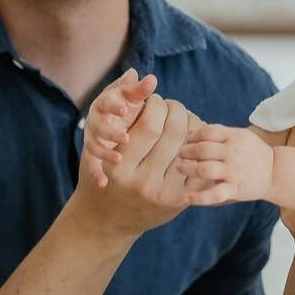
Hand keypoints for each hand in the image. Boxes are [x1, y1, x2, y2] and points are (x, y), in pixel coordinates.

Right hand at [71, 94, 192, 240]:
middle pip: (173, 133)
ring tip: (182, 117)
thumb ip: (115, 110)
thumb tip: (137, 73)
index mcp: (120, 166)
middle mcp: (142, 182)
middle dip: (175, 110)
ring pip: (189, 147)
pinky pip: (197, 165)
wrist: (107, 221)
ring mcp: (163, 194)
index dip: (156, 104)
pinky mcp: (179, 202)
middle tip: (171, 105)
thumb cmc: (101, 174)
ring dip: (190, 124)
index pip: (150, 123)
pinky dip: (198, 147)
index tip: (153, 98)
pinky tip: (192, 137)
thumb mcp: (97, 145)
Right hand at [82, 68, 158, 186]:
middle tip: (126, 138)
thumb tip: (149, 78)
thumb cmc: (127, 108)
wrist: (112, 126)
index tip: (125, 108)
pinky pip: (92, 164)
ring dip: (105, 152)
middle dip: (111, 131)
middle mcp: (96, 120)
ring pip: (94, 144)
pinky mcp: (92, 153)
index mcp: (105, 103)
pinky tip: (103, 182)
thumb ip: (138, 90)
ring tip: (118, 159)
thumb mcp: (131, 99)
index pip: (106, 101)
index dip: (115, 105)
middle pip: (98, 124)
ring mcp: (93, 137)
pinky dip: (96, 173)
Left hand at [177, 125, 275, 205]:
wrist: (276, 172)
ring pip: (204, 169)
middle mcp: (233, 153)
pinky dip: (198, 198)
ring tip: (181, 168)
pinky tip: (185, 198)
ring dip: (188, 168)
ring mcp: (233, 172)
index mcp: (234, 137)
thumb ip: (219, 133)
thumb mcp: (241, 136)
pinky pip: (214, 194)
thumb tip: (191, 134)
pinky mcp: (235, 189)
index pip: (207, 132)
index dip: (192, 136)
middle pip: (202, 150)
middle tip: (181, 154)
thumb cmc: (254, 152)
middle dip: (186, 151)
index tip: (187, 141)